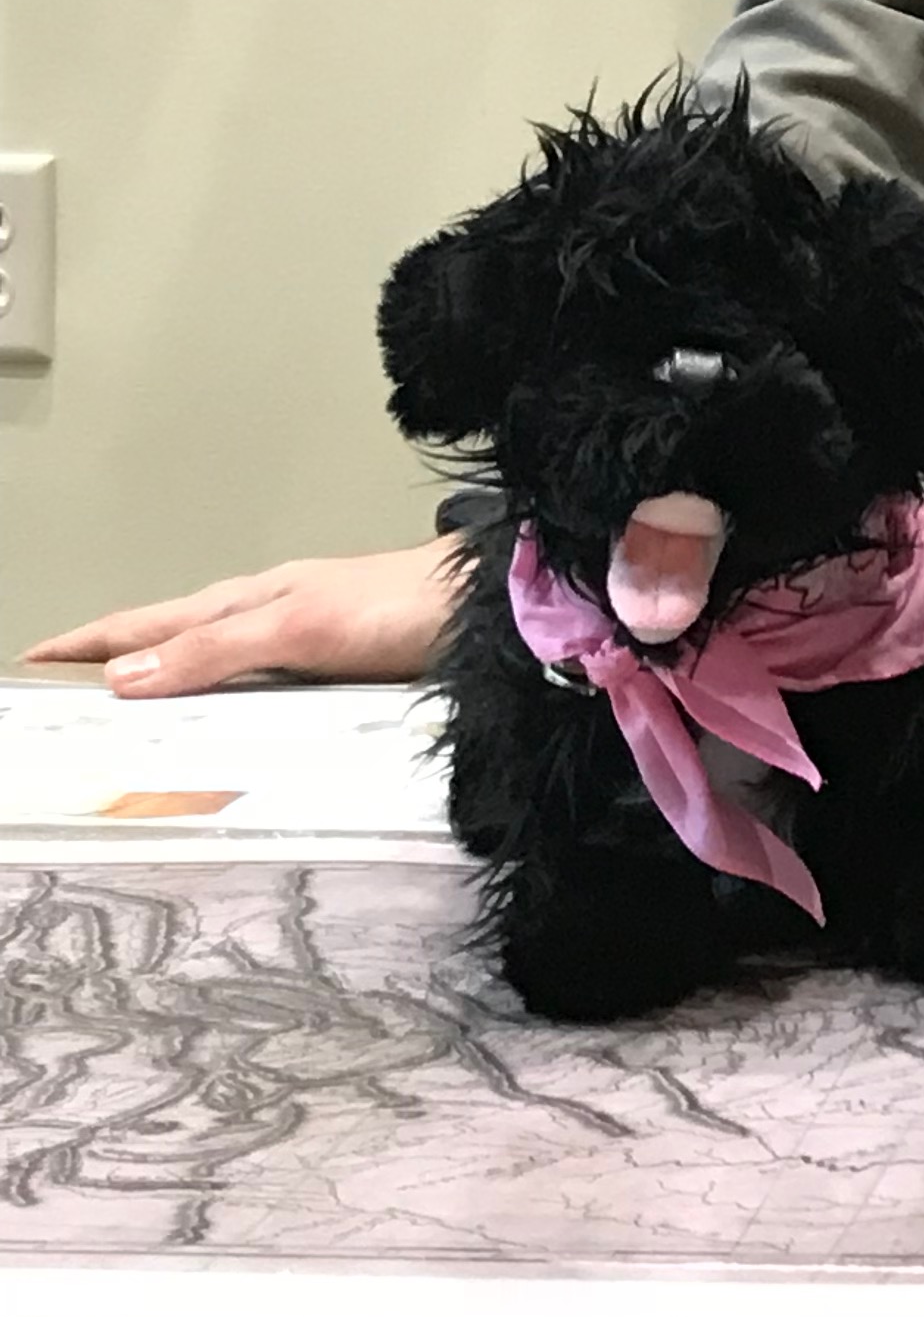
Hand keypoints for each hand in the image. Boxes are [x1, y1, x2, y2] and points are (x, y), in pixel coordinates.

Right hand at [20, 541, 462, 694]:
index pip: (149, 623)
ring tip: (123, 706)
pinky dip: (219, 693)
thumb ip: (214, 649)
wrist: (486, 608)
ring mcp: (302, 633)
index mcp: (249, 599)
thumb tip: (122, 676)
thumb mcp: (295, 626)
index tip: (32, 656)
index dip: (90, 642)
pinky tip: (223, 718)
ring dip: (165, 675)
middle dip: (114, 656)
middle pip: (173, 634)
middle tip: (63, 683)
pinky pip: (254, 678)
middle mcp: (269, 611)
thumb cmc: (396, 606)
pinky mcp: (334, 660)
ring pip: (212, 654)